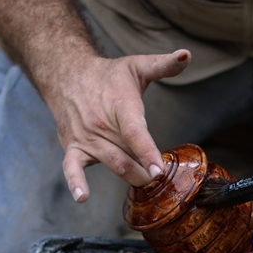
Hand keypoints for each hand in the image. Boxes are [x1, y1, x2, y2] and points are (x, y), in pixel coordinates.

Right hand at [47, 49, 190, 201]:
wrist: (66, 74)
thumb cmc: (109, 75)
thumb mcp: (137, 65)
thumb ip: (164, 65)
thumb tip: (186, 55)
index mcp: (120, 105)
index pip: (134, 131)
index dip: (146, 151)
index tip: (159, 169)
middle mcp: (101, 124)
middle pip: (126, 156)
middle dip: (145, 171)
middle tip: (161, 177)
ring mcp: (86, 137)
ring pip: (111, 164)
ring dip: (130, 176)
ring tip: (146, 182)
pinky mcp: (73, 147)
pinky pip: (71, 168)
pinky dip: (75, 182)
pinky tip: (82, 197)